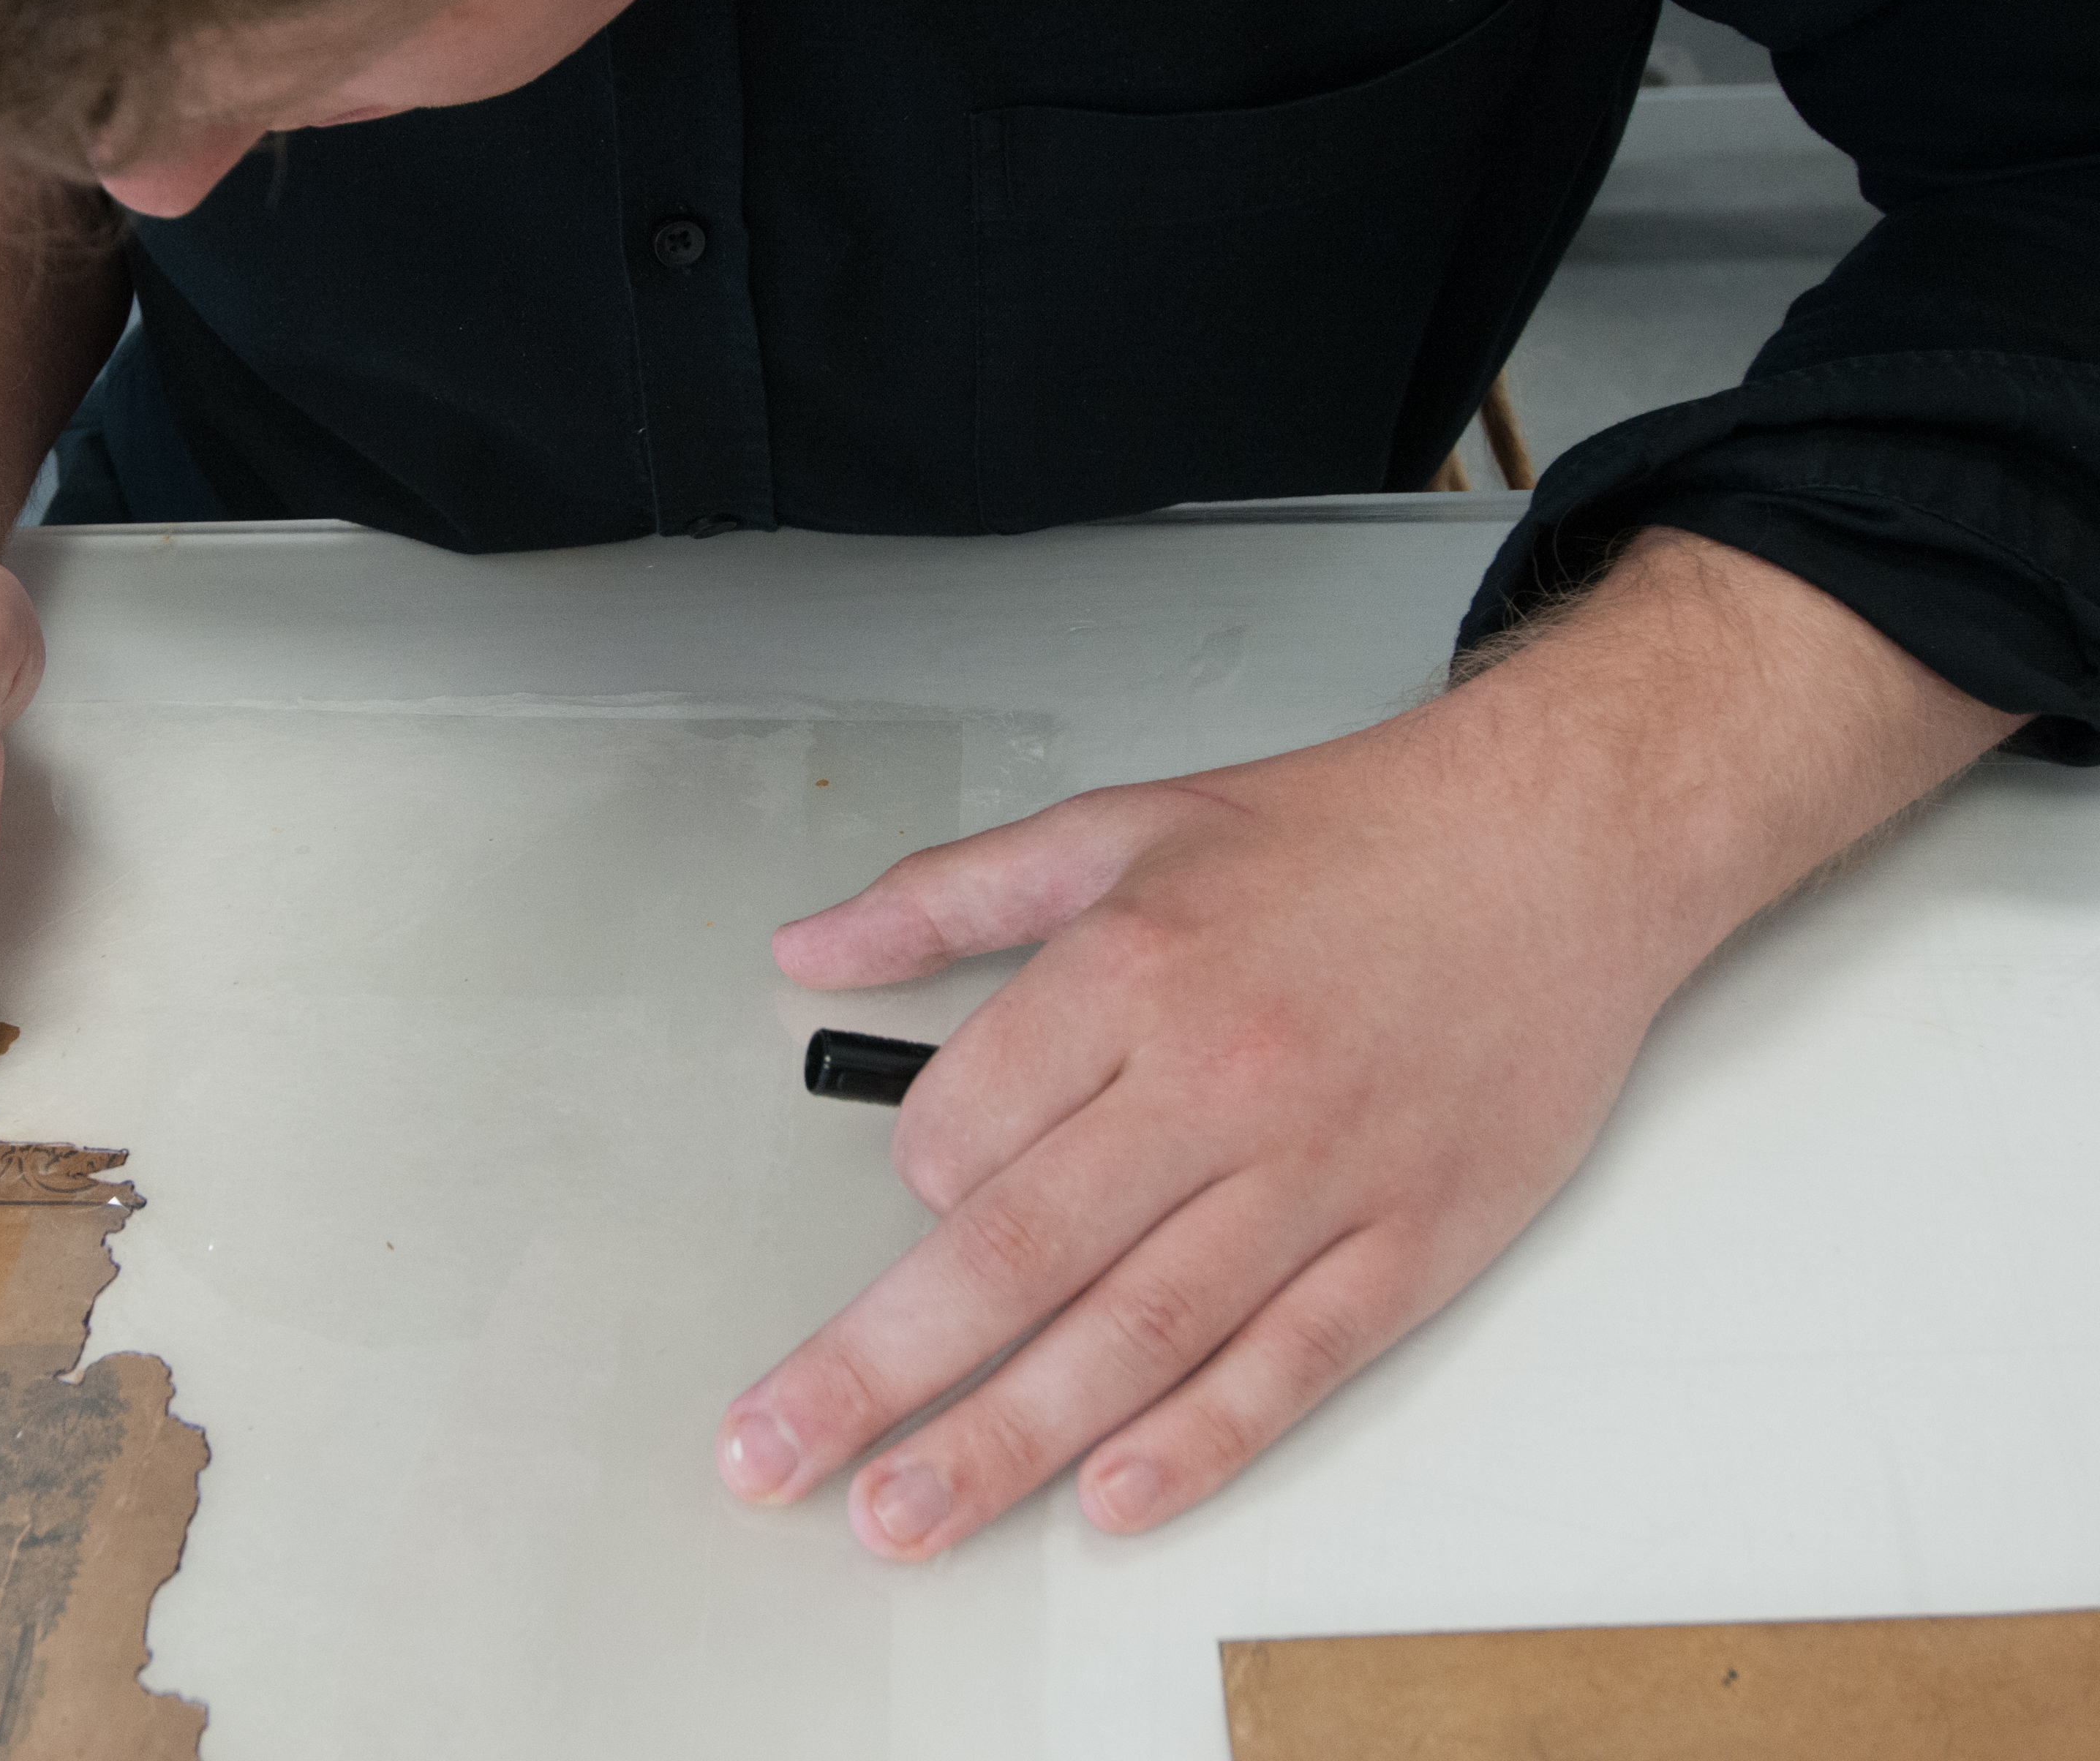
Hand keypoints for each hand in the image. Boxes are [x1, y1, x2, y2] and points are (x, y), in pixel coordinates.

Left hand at [719, 531, 2018, 1556]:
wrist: (1560, 842)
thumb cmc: (1340, 839)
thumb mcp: (1117, 827)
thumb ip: (945, 896)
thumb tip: (808, 946)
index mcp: (1130, 971)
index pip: (959, 1125)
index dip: (913, 1174)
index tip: (920, 1188)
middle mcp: (1217, 1081)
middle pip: (1015, 1253)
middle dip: (878, 1369)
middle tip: (779, 1454)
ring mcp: (1320, 1174)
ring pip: (1139, 1333)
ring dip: (1007, 1439)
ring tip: (906, 1512)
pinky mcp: (1414, 1241)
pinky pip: (1290, 1364)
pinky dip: (1199, 1440)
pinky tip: (1111, 1497)